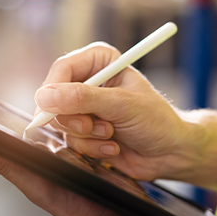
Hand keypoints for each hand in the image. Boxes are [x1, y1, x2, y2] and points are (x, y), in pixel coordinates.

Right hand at [34, 42, 216, 186]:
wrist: (171, 153)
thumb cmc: (157, 121)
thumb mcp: (122, 105)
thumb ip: (83, 99)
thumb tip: (45, 96)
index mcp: (99, 62)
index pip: (62, 70)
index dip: (53, 90)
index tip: (52, 109)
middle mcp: (87, 83)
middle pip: (53, 98)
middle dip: (74, 119)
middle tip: (93, 126)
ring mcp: (83, 109)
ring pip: (60, 123)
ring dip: (86, 135)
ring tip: (111, 135)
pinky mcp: (82, 132)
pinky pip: (69, 141)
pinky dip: (90, 148)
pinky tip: (112, 147)